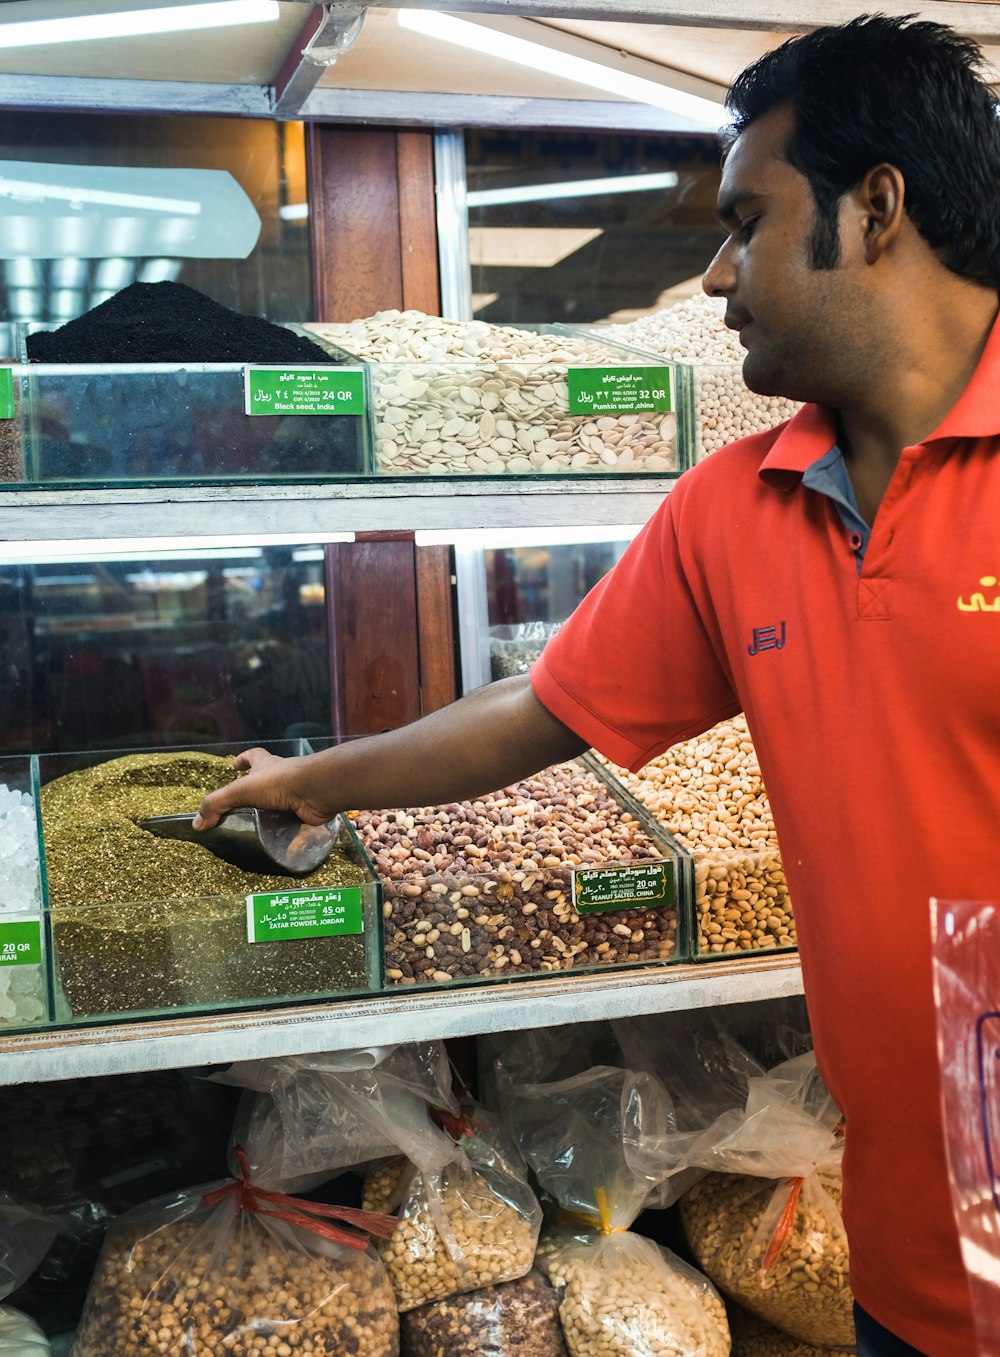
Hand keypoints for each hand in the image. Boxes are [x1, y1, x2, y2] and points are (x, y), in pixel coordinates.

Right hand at [193, 747, 336, 829]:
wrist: (316, 790)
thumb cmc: (279, 782)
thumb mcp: (240, 790)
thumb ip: (217, 805)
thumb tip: (197, 824)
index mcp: (266, 765)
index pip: (253, 756)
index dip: (243, 759)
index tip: (234, 764)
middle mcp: (281, 776)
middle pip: (267, 779)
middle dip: (256, 790)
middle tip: (241, 806)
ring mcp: (295, 793)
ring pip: (280, 801)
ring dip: (269, 812)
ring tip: (253, 828)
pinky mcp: (304, 810)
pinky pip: (291, 820)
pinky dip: (283, 828)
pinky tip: (274, 839)